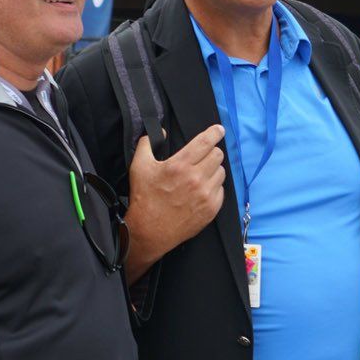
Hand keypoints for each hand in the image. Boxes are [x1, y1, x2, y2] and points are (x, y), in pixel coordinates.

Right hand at [125, 125, 226, 272]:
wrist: (150, 230)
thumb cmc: (144, 198)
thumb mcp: (139, 166)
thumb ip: (147, 143)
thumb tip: (161, 131)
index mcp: (179, 165)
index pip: (205, 142)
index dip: (215, 132)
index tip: (219, 130)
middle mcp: (196, 178)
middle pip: (217, 155)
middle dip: (210, 152)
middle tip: (202, 158)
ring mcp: (206, 195)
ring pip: (221, 172)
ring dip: (212, 170)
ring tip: (199, 176)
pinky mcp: (211, 208)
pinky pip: (221, 190)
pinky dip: (213, 187)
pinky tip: (200, 191)